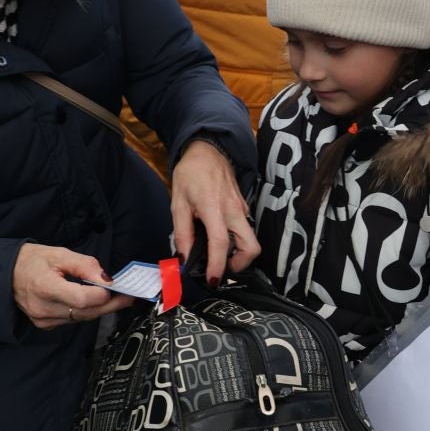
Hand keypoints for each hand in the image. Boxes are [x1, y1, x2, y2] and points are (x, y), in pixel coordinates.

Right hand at [12, 244, 133, 330]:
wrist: (6, 275)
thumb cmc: (32, 261)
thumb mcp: (59, 254)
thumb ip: (85, 265)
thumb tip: (107, 279)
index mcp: (45, 287)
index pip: (81, 299)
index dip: (102, 295)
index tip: (116, 287)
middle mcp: (43, 308)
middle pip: (86, 312)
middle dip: (110, 305)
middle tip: (128, 297)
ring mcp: (43, 319)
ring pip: (81, 318)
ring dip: (100, 309)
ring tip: (116, 298)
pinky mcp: (45, 324)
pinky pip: (72, 320)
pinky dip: (85, 312)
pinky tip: (93, 303)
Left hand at [170, 140, 259, 285]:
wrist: (208, 150)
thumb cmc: (191, 173)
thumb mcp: (178, 202)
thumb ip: (182, 233)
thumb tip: (183, 258)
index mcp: (214, 208)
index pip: (221, 243)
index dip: (218, 266)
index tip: (213, 280)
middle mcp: (234, 210)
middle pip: (251, 247)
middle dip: (239, 265)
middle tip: (221, 270)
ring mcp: (242, 209)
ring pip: (250, 240)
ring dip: (238, 254)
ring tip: (218, 256)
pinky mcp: (244, 207)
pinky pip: (244, 229)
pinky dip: (235, 240)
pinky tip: (218, 237)